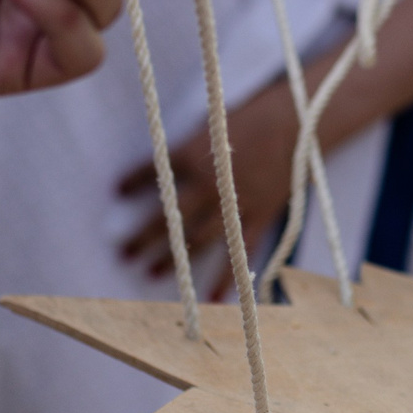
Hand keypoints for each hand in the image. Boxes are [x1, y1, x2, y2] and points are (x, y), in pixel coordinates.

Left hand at [117, 80, 300, 292]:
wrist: (295, 122)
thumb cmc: (252, 114)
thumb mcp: (212, 121)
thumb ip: (190, 146)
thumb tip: (171, 162)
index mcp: (191, 154)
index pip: (153, 172)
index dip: (132, 181)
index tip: (117, 191)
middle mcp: (207, 184)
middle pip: (168, 217)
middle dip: (143, 236)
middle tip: (123, 252)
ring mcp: (232, 205)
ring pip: (195, 239)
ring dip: (172, 258)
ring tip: (149, 272)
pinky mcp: (256, 217)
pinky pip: (238, 254)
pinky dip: (226, 278)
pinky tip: (212, 298)